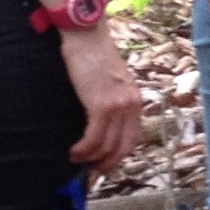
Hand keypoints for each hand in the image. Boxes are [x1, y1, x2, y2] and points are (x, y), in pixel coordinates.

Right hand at [57, 25, 143, 170]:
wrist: (86, 36)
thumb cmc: (93, 56)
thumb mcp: (111, 82)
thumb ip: (112, 101)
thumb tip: (101, 124)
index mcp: (135, 100)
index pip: (133, 138)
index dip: (118, 156)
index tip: (104, 165)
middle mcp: (131, 105)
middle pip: (123, 148)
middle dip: (106, 165)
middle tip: (90, 172)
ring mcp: (118, 106)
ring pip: (107, 146)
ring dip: (90, 158)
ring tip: (76, 159)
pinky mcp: (102, 105)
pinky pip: (94, 138)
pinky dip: (83, 149)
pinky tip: (74, 151)